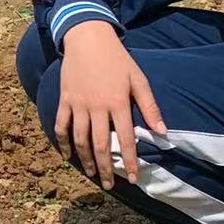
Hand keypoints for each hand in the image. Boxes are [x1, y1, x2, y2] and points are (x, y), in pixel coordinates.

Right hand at [54, 19, 160, 189]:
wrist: (87, 37)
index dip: (130, 162)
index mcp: (118, 103)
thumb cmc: (117, 58)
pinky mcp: (65, 100)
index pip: (126, 140)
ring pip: (80, 139)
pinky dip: (63, 142)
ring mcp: (78, 105)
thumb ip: (150, 106)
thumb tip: (162, 132)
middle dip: (106, 169)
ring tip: (91, 174)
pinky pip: (61, 126)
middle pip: (101, 145)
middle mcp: (97, 107)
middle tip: (108, 186)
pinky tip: (67, 155)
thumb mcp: (138, 79)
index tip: (133, 179)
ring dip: (85, 160)